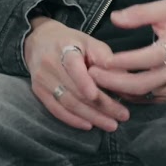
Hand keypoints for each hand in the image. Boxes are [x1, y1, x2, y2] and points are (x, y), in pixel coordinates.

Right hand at [23, 16, 130, 131]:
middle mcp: (50, 64)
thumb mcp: (90, 42)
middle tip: (122, 116)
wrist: (40, 41)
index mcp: (64, 47)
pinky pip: (56, 110)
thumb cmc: (72, 42)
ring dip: (91, 116)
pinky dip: (73, 120)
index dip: (83, 82)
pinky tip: (89, 125)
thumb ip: (107, 61)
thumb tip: (126, 82)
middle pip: (75, 90)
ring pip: (67, 103)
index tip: (96, 96)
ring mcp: (43, 80)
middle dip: (100, 106)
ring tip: (111, 124)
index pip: (73, 66)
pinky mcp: (39, 92)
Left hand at [88, 0, 165, 103]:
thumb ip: (140, 12)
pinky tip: (113, 86)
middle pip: (144, 83)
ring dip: (118, 89)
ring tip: (98, 81)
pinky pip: (146, 99)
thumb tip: (116, 18)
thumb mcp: (164, 9)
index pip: (150, 58)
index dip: (127, 61)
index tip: (106, 59)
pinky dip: (128, 95)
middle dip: (115, 81)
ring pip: (143, 94)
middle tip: (93, 74)